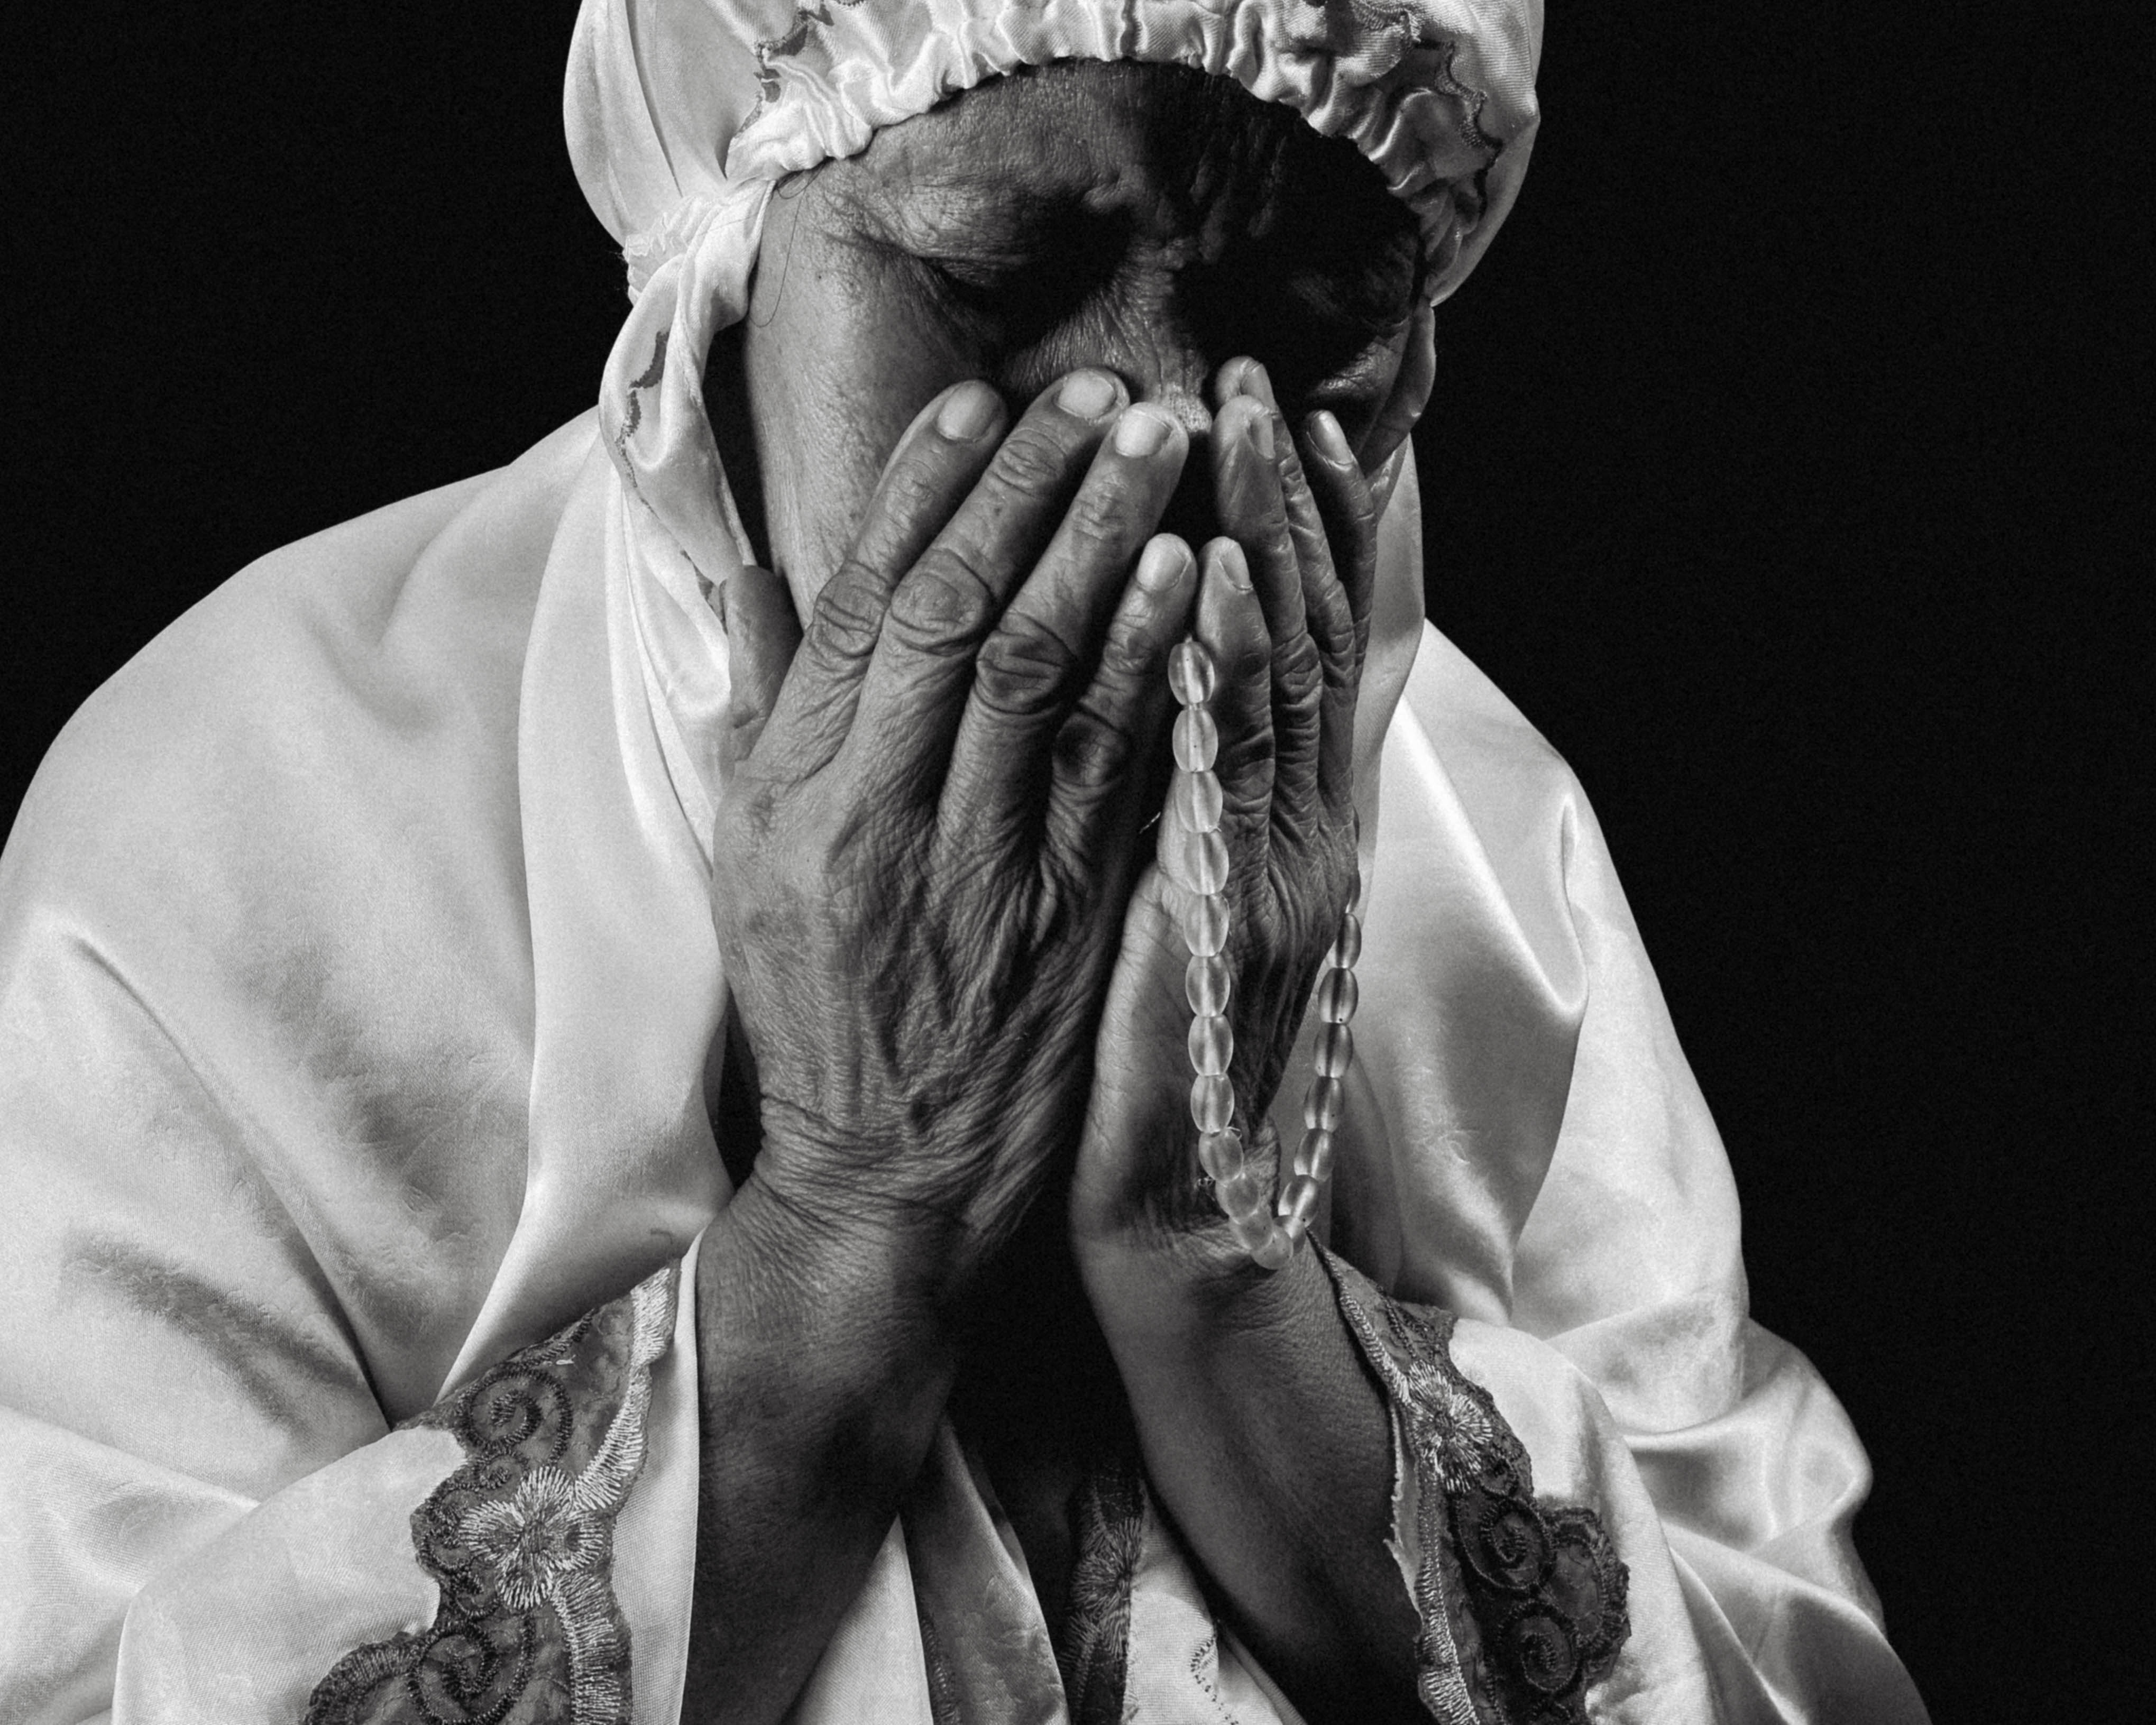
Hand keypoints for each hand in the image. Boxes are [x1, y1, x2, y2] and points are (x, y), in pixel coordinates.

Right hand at [710, 370, 1201, 1308]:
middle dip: (1031, 487)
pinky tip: (1186, 580)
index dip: (924, 491)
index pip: (863, 605)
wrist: (885, 1179)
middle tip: (1102, 388)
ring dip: (1103, 543)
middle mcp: (876, 816)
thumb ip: (766, 715)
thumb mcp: (751, 861)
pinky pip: (1109, 768)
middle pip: (956, 613)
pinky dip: (1145, 664)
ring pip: (1038, 671)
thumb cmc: (818, 1007)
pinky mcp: (1063, 916)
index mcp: (794, 793)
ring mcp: (974, 867)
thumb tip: (760, 579)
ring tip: (1160, 443)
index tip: (981, 400)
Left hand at [1070, 350, 1416, 1287]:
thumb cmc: (1151, 1045)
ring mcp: (1277, 870)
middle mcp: (1301, 828)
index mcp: (1280, 817)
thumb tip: (1151, 677)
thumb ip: (1177, 786)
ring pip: (1284, 680)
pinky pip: (1230, 780)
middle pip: (1307, 631)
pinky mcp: (1229, 921)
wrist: (1175, 1207)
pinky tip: (1215, 585)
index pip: (1299, 642)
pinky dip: (1230, 672)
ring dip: (1265, 544)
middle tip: (1251, 379)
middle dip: (1280, 499)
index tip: (1274, 417)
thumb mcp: (1173, 893)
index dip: (1296, 526)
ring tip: (1237, 429)